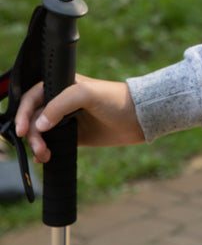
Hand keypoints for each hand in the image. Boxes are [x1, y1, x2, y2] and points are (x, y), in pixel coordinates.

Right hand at [15, 75, 144, 162]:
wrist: (138, 118)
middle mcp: (61, 101)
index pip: (33, 97)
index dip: (23, 112)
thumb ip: (60, 104)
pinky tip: (44, 158)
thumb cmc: (115, 99)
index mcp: (62, 85)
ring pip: (40, 132)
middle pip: (33, 117)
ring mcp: (67, 119)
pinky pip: (52, 143)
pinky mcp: (74, 135)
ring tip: (45, 155)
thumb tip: (39, 124)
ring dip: (37, 144)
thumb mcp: (86, 94)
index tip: (21, 130)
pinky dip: (44, 151)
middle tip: (39, 147)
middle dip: (31, 133)